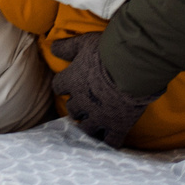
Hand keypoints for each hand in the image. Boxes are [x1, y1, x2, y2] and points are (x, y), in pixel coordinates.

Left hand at [49, 33, 155, 147]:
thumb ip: (66, 47)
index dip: (64, 85)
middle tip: (86, 101)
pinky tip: (112, 137)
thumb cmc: (107, 52)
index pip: (58, 86)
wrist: (133, 67)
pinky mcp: (117, 126)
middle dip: (77, 106)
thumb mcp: (84, 43)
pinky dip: (110, 141)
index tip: (69, 83)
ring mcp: (99, 117)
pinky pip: (110, 141)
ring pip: (87, 128)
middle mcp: (82, 102)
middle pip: (72, 109)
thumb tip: (51, 46)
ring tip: (97, 120)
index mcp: (72, 81)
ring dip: (90, 124)